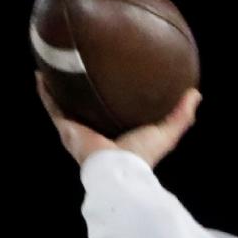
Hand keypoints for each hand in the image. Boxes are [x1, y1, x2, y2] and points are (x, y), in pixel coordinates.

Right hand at [35, 70, 201, 168]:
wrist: (119, 168)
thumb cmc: (142, 156)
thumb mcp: (166, 133)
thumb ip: (181, 116)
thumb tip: (196, 94)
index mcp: (116, 138)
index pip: (111, 119)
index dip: (111, 106)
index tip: (113, 88)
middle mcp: (94, 135)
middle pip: (86, 112)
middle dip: (83, 96)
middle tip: (83, 74)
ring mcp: (78, 132)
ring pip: (65, 107)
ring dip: (60, 90)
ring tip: (57, 70)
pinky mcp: (67, 129)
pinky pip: (53, 107)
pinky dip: (45, 92)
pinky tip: (41, 75)